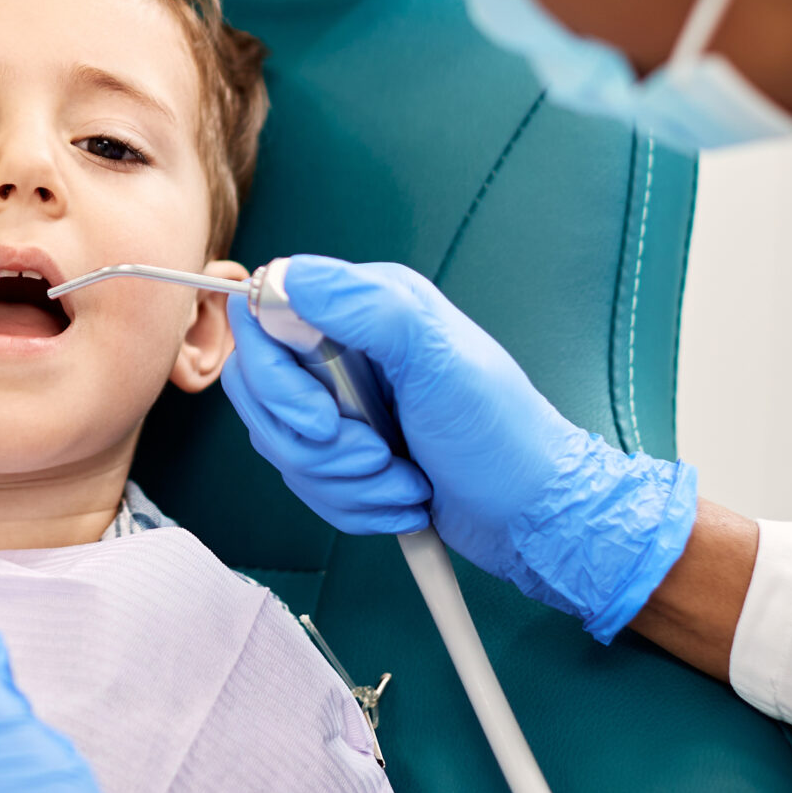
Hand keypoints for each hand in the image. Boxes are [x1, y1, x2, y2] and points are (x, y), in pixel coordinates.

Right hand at [222, 256, 698, 642]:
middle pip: (260, 391)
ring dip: (343, 482)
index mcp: (361, 305)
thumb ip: (365, 308)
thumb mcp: (439, 360)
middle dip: (316, 446)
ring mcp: (340, 401)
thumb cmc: (500, 434)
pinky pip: (302, 482)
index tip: (323, 418)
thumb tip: (290, 278)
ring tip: (403, 482)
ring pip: (279, 444)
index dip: (275, 377)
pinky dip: (350, 504)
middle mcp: (343, 346)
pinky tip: (401, 499)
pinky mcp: (341, 451)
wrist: (532, 514)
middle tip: (378, 456)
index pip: (261, 318)